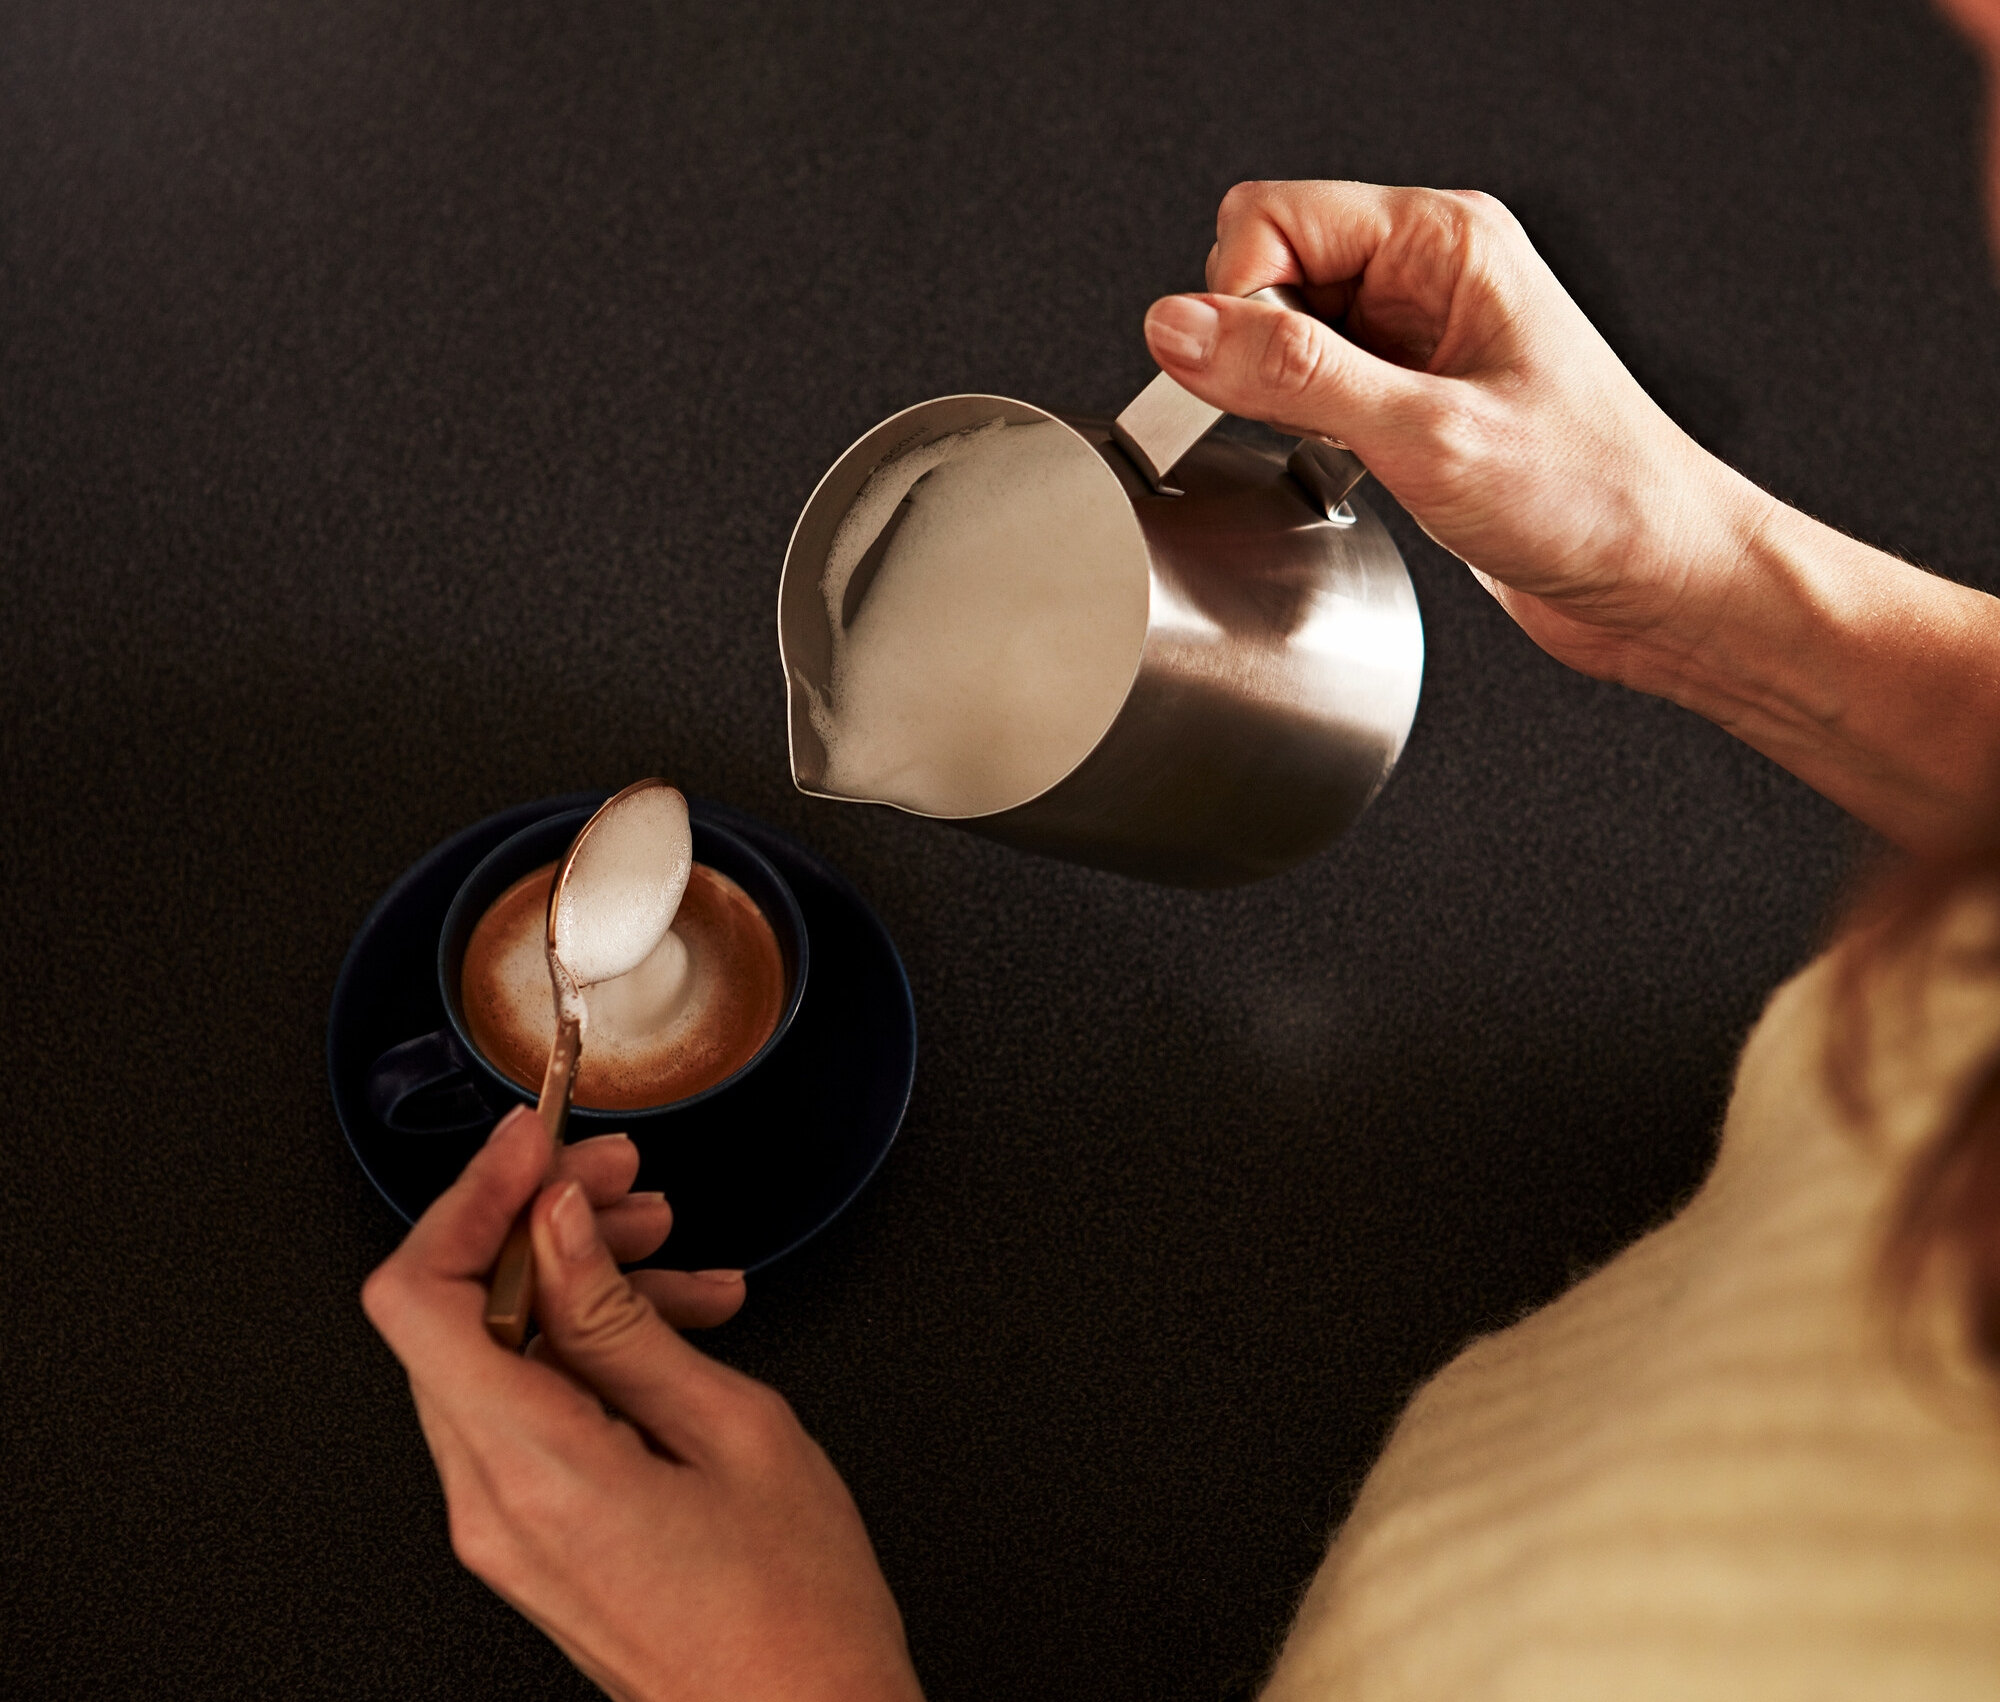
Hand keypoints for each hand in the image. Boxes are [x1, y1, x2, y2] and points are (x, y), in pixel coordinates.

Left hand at [363, 1106, 923, 1701]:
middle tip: (624, 1180)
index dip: (469, 1197)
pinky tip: (683, 1322)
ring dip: (580, 1280)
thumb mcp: (732, 1427)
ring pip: (501, 1352)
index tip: (535, 1142)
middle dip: (538, 1222)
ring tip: (675, 1251)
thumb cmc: (793, 1612)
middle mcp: (491, 1503)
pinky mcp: (535, 1531)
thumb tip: (559, 1225)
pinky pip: (534, 1405)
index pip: (419, 1297)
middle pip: (457, 1313)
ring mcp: (506, 1524)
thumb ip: (622, 1319)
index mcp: (533, 1469)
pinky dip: (596, 1346)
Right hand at [1142, 179, 1758, 687]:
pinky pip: (1314, 393)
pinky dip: (1307, 433)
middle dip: (1254, 350)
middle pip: (1268, 271)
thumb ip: (1294, 375)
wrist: (1663, 582)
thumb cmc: (1599, 498)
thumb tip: (1182, 328)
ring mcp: (1419, 341)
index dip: (1233, 298)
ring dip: (1282, 399)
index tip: (1233, 377)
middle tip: (1306, 420)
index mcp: (1445, 242)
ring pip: (1284, 338)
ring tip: (1349, 451)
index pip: (1271, 218)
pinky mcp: (1411, 403)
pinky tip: (1354, 471)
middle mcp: (1429, 278)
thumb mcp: (1428, 435)